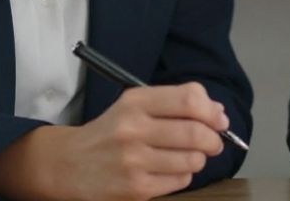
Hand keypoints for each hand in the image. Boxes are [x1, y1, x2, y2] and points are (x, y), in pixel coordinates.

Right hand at [0, 82, 226, 200]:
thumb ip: (175, 102)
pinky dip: (183, 176)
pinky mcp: (135, 188)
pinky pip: (179, 181)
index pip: (189, 100)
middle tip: (214, 142)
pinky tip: (168, 170)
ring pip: (191, 160)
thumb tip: (218, 112)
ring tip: (187, 156)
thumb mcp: (135, 105)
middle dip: (214, 139)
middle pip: (196, 133)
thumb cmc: (110, 132)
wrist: (70, 164)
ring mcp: (134, 161)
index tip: (220, 119)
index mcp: (135, 102)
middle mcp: (133, 129)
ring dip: (197, 159)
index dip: (212, 111)